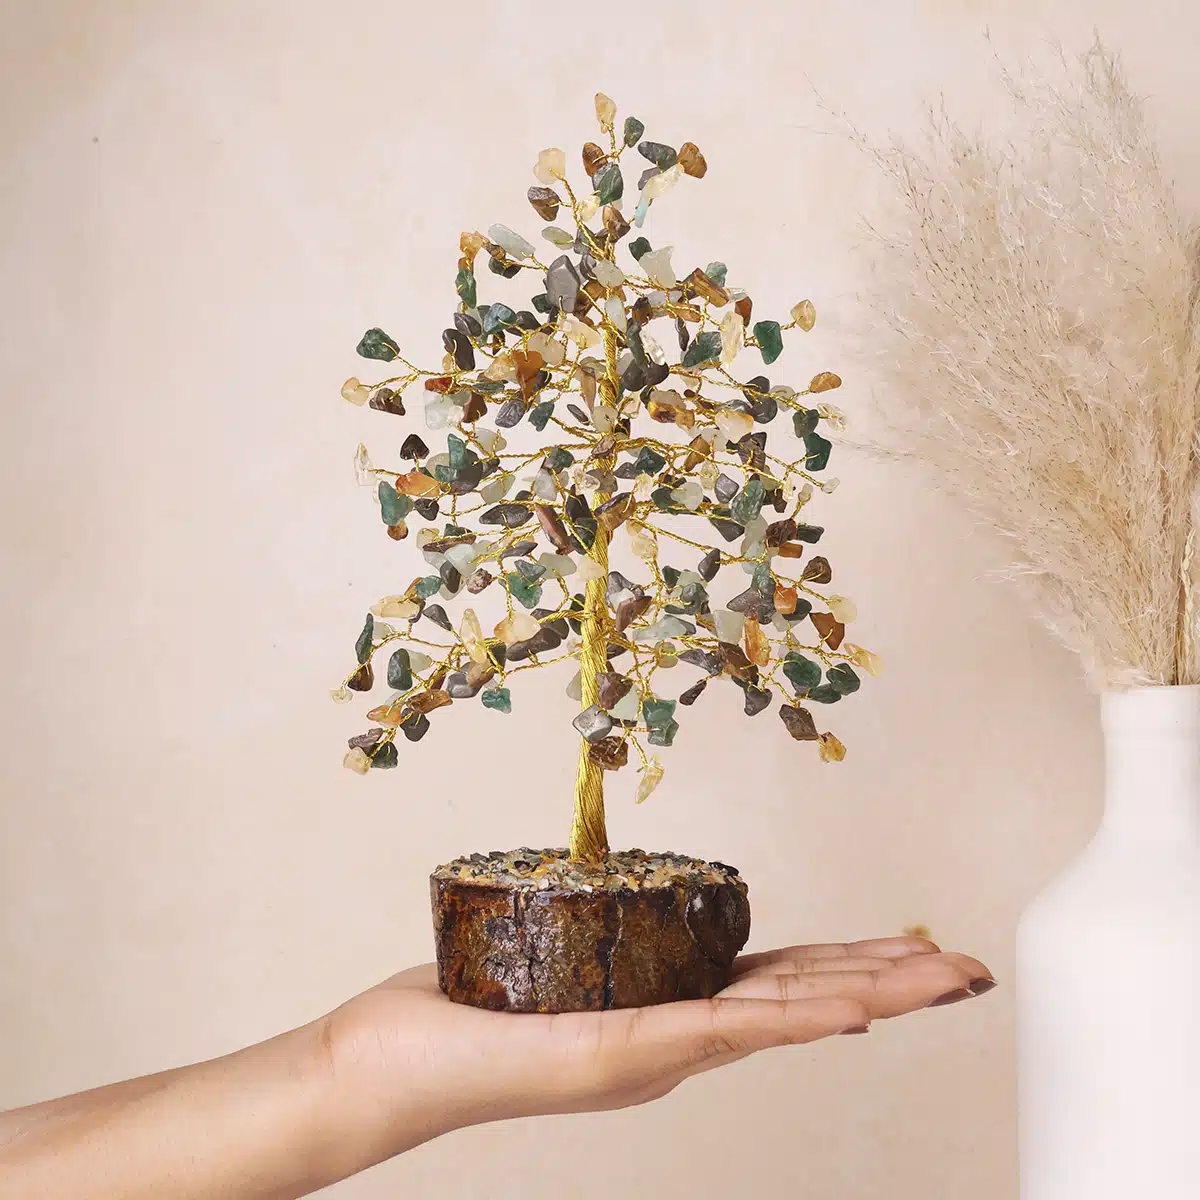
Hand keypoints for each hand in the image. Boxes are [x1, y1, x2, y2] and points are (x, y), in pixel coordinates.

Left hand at [317, 936, 992, 1173]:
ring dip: (866, 995)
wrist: (391, 1065)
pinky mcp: (618, 1053)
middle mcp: (673, 1040)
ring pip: (778, 1016)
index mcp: (666, 1010)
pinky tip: (848, 1009)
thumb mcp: (561, 950)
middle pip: (798, 1000)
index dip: (850, 964)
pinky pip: (718, 1029)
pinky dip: (792, 1018)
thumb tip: (636, 885)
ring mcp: (653, 1053)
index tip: (913, 945)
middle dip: (888, 982)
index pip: (776, 982)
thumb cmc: (468, 1007)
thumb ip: (609, 929)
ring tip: (940, 979)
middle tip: (967, 968)